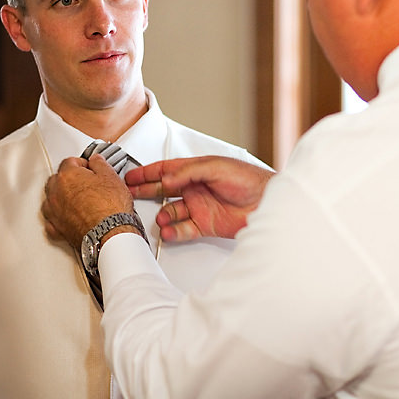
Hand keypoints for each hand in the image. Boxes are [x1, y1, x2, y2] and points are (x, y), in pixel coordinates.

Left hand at [42, 154, 134, 249]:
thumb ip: (100, 164)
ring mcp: (54, 212)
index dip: (82, 164)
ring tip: (76, 199)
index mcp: (67, 176)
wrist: (109, 233)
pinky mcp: (57, 229)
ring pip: (51, 199)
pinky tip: (67, 216)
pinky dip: (58, 217)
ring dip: (60, 197)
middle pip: (56, 179)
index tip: (89, 168)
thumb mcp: (111, 177)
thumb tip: (95, 161)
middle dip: (69, 179)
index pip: (70, 162)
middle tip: (84, 182)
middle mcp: (56, 193)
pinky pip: (51, 220)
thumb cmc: (110, 208)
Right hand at [125, 156, 274, 241]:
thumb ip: (190, 172)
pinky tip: (170, 231)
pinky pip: (184, 229)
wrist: (267, 202)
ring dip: (164, 216)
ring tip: (160, 219)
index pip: (166, 170)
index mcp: (196, 171)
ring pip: (172, 212)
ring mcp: (200, 207)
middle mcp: (196, 189)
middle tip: (131, 195)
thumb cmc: (249, 179)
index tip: (131, 176)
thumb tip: (168, 179)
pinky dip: (175, 232)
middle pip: (164, 191)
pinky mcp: (206, 225)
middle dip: (146, 193)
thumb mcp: (217, 167)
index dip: (147, 172)